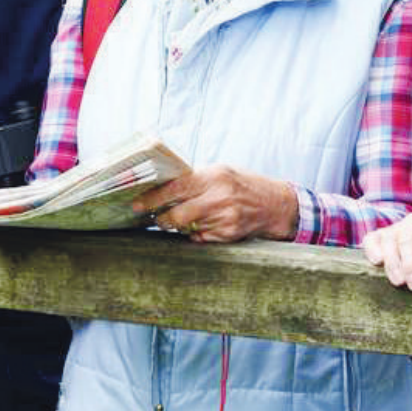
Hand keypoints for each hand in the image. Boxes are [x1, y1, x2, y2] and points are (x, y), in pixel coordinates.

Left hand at [131, 166, 298, 242]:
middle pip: (176, 216)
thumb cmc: (243, 184)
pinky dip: (197, 233)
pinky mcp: (228, 235)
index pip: (174, 189)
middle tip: (155, 218)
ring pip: (187, 228)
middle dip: (161, 219)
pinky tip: (207, 224)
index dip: (151, 199)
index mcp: (214, 177)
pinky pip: (200, 238)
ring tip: (189, 217)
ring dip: (181, 225)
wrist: (275, 204)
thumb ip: (195, 180)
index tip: (136, 205)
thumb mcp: (221, 173)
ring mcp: (225, 219)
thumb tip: (161, 189)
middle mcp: (219, 198)